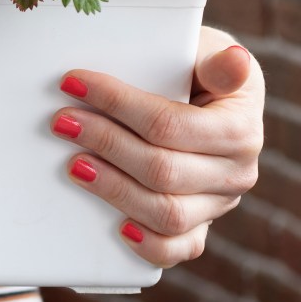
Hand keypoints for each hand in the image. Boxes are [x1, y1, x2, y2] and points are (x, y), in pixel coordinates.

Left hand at [51, 26, 263, 267]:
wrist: (205, 99)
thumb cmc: (196, 71)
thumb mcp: (207, 52)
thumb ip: (215, 59)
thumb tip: (232, 61)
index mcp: (239, 128)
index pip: (169, 124)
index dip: (118, 105)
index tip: (73, 83)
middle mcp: (235, 172)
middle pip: (161, 170)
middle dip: (104, 143)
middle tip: (62, 122)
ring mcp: (217, 204)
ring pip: (166, 212)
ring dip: (113, 189)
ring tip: (73, 165)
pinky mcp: (199, 226)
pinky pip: (178, 249)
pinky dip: (148, 244)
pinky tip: (118, 228)